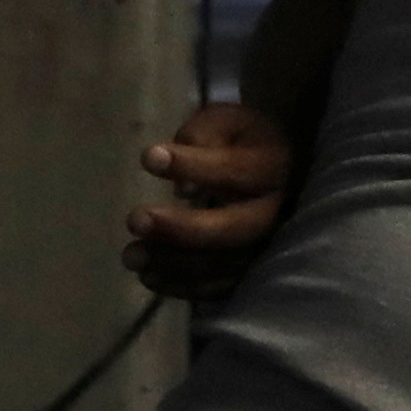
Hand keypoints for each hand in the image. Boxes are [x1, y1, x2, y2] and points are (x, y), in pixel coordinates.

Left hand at [123, 103, 295, 302]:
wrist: (279, 165)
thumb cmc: (242, 142)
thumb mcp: (227, 122)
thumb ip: (203, 138)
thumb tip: (183, 191)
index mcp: (274, 166)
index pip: (237, 170)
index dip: (193, 166)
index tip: (148, 157)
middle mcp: (278, 210)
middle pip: (237, 229)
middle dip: (183, 228)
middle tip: (134, 219)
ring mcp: (268, 244)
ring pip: (225, 264)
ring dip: (174, 262)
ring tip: (131, 254)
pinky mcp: (251, 269)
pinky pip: (220, 288)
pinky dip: (183, 287)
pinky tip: (149, 275)